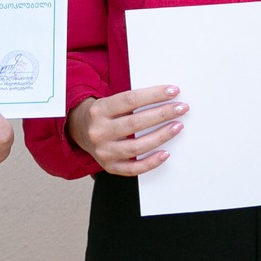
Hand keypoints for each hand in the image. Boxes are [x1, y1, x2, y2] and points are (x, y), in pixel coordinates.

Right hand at [67, 84, 185, 175]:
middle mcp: (99, 131)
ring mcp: (103, 151)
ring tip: (177, 127)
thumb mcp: (109, 102)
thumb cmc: (102, 114)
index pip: (130, 100)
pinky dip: (151, 162)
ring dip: (161, 136)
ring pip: (136, 147)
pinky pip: (133, 169)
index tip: (173, 91)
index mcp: (99, 110)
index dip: (154, 95)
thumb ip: (131, 102)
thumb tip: (165, 98)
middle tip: (181, 108)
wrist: (79, 130)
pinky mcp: (109, 166)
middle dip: (162, 114)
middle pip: (135, 123)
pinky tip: (165, 153)